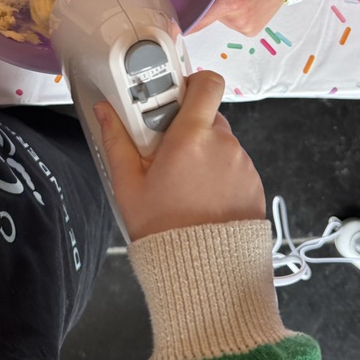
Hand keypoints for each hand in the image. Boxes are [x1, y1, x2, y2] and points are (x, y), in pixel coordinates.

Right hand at [96, 70, 266, 241]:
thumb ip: (116, 141)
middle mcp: (224, 144)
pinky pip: (235, 166)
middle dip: (188, 127)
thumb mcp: (129, 186)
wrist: (206, 276)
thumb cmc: (164, 232)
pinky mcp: (254, 184)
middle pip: (208, 115)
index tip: (171, 97)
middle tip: (166, 153)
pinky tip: (201, 199)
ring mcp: (243, 165)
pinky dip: (219, 174)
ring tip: (183, 185)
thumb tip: (104, 111)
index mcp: (192, 136)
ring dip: (204, 153)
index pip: (206, 83)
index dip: (191, 82)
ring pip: (221, 142)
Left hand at [189, 0, 334, 35]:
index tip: (168, 21)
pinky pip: (230, 20)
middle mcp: (238, 19)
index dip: (182, 21)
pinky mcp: (250, 29)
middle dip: (206, 1)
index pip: (200, 19)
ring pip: (219, 17)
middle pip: (207, 15)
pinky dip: (231, 9)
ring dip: (220, 4)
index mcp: (234, 2)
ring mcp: (245, 27)